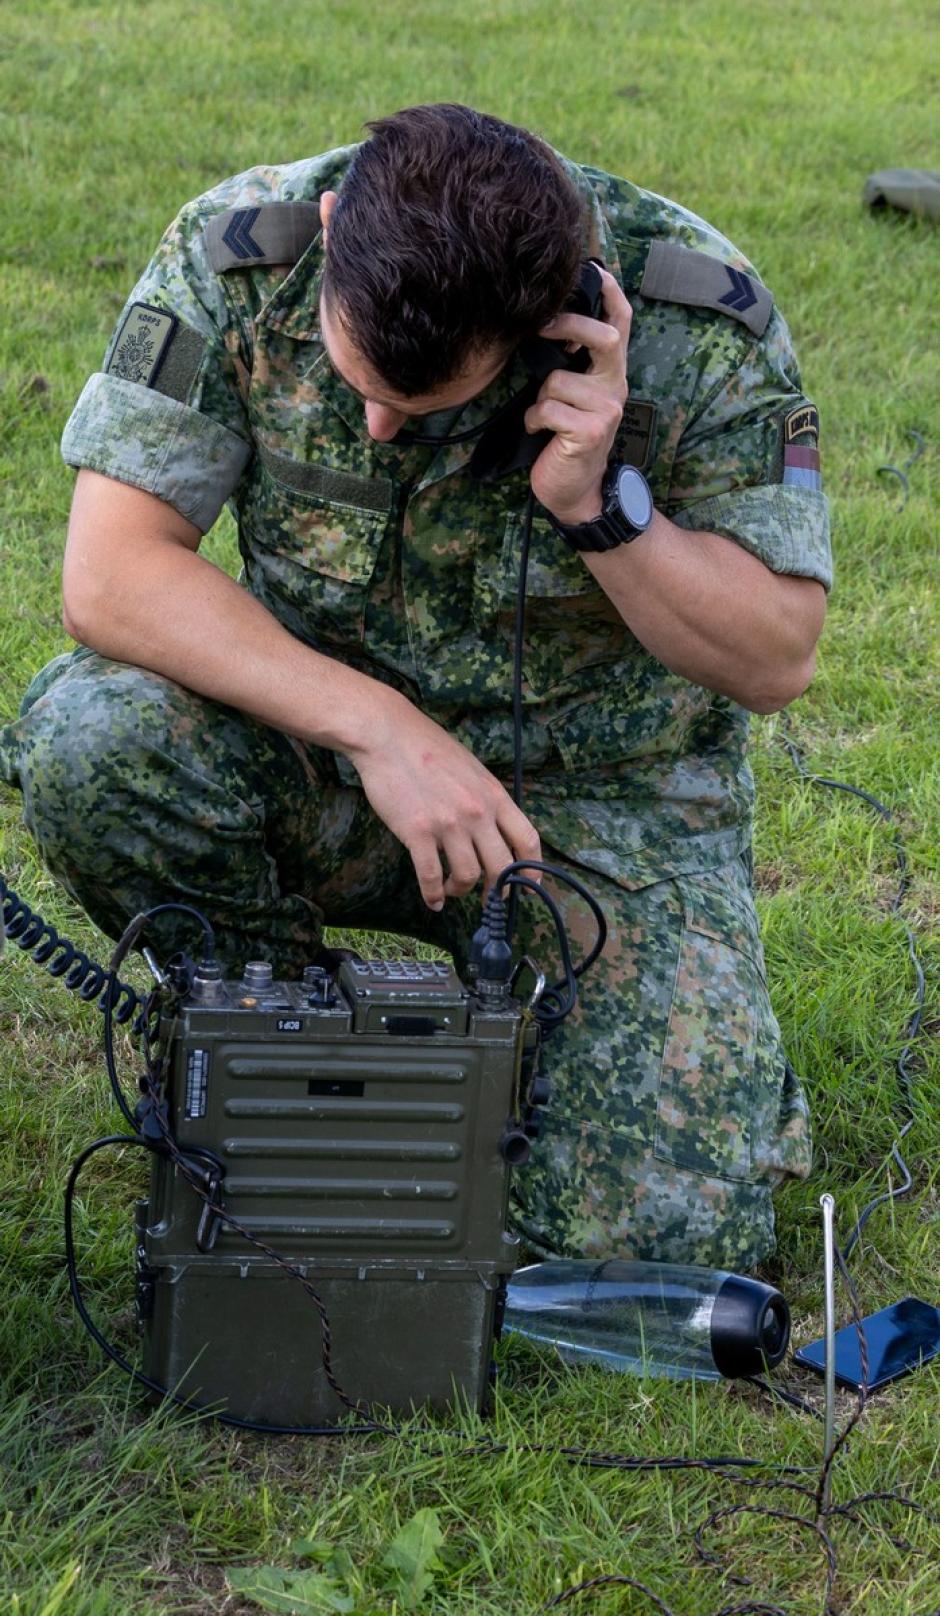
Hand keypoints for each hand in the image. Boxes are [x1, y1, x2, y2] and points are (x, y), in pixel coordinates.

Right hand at [343, 690, 540, 910]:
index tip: (525, 884)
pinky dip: (432, 895)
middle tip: (486, 898)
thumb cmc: (428, 747)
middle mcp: (477, 813)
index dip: (531, 869)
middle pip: (501, 867)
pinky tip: (432, 900)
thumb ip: (487, 799)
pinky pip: (431, 876)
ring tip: (451, 890)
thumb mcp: (473, 769)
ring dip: (460, 891)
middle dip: (496, 890)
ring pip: (467, 876)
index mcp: (495, 796)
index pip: (527, 840)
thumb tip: (493, 828)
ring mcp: (448, 824)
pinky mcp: (418, 833)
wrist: (388, 736)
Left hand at [525, 268, 631, 525]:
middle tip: (539, 327)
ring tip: (541, 416)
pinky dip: (533, 420)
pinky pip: (547, 408)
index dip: (611, 293)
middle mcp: (616, 388)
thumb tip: (544, 323)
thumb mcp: (572, 396)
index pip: (621, 324)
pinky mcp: (589, 432)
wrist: (575, 492)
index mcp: (612, 374)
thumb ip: (570, 364)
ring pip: (558, 379)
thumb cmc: (565, 440)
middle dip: (567, 326)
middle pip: (602, 337)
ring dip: (539, 397)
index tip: (594, 267)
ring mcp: (607, 410)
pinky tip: (538, 433)